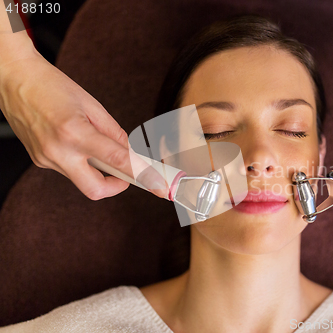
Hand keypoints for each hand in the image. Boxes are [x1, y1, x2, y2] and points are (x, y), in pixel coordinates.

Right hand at [0, 51, 167, 199]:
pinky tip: (78, 142)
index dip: (141, 174)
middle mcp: (58, 151)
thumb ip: (114, 132)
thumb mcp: (92, 105)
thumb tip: (129, 152)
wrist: (13, 79)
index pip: (116, 161)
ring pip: (82, 180)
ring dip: (98, 170)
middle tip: (127, 172)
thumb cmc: (51, 86)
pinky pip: (69, 170)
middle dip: (116, 186)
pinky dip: (82, 162)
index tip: (157, 184)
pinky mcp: (40, 160)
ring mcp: (46, 159)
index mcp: (74, 132)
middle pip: (96, 190)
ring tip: (96, 144)